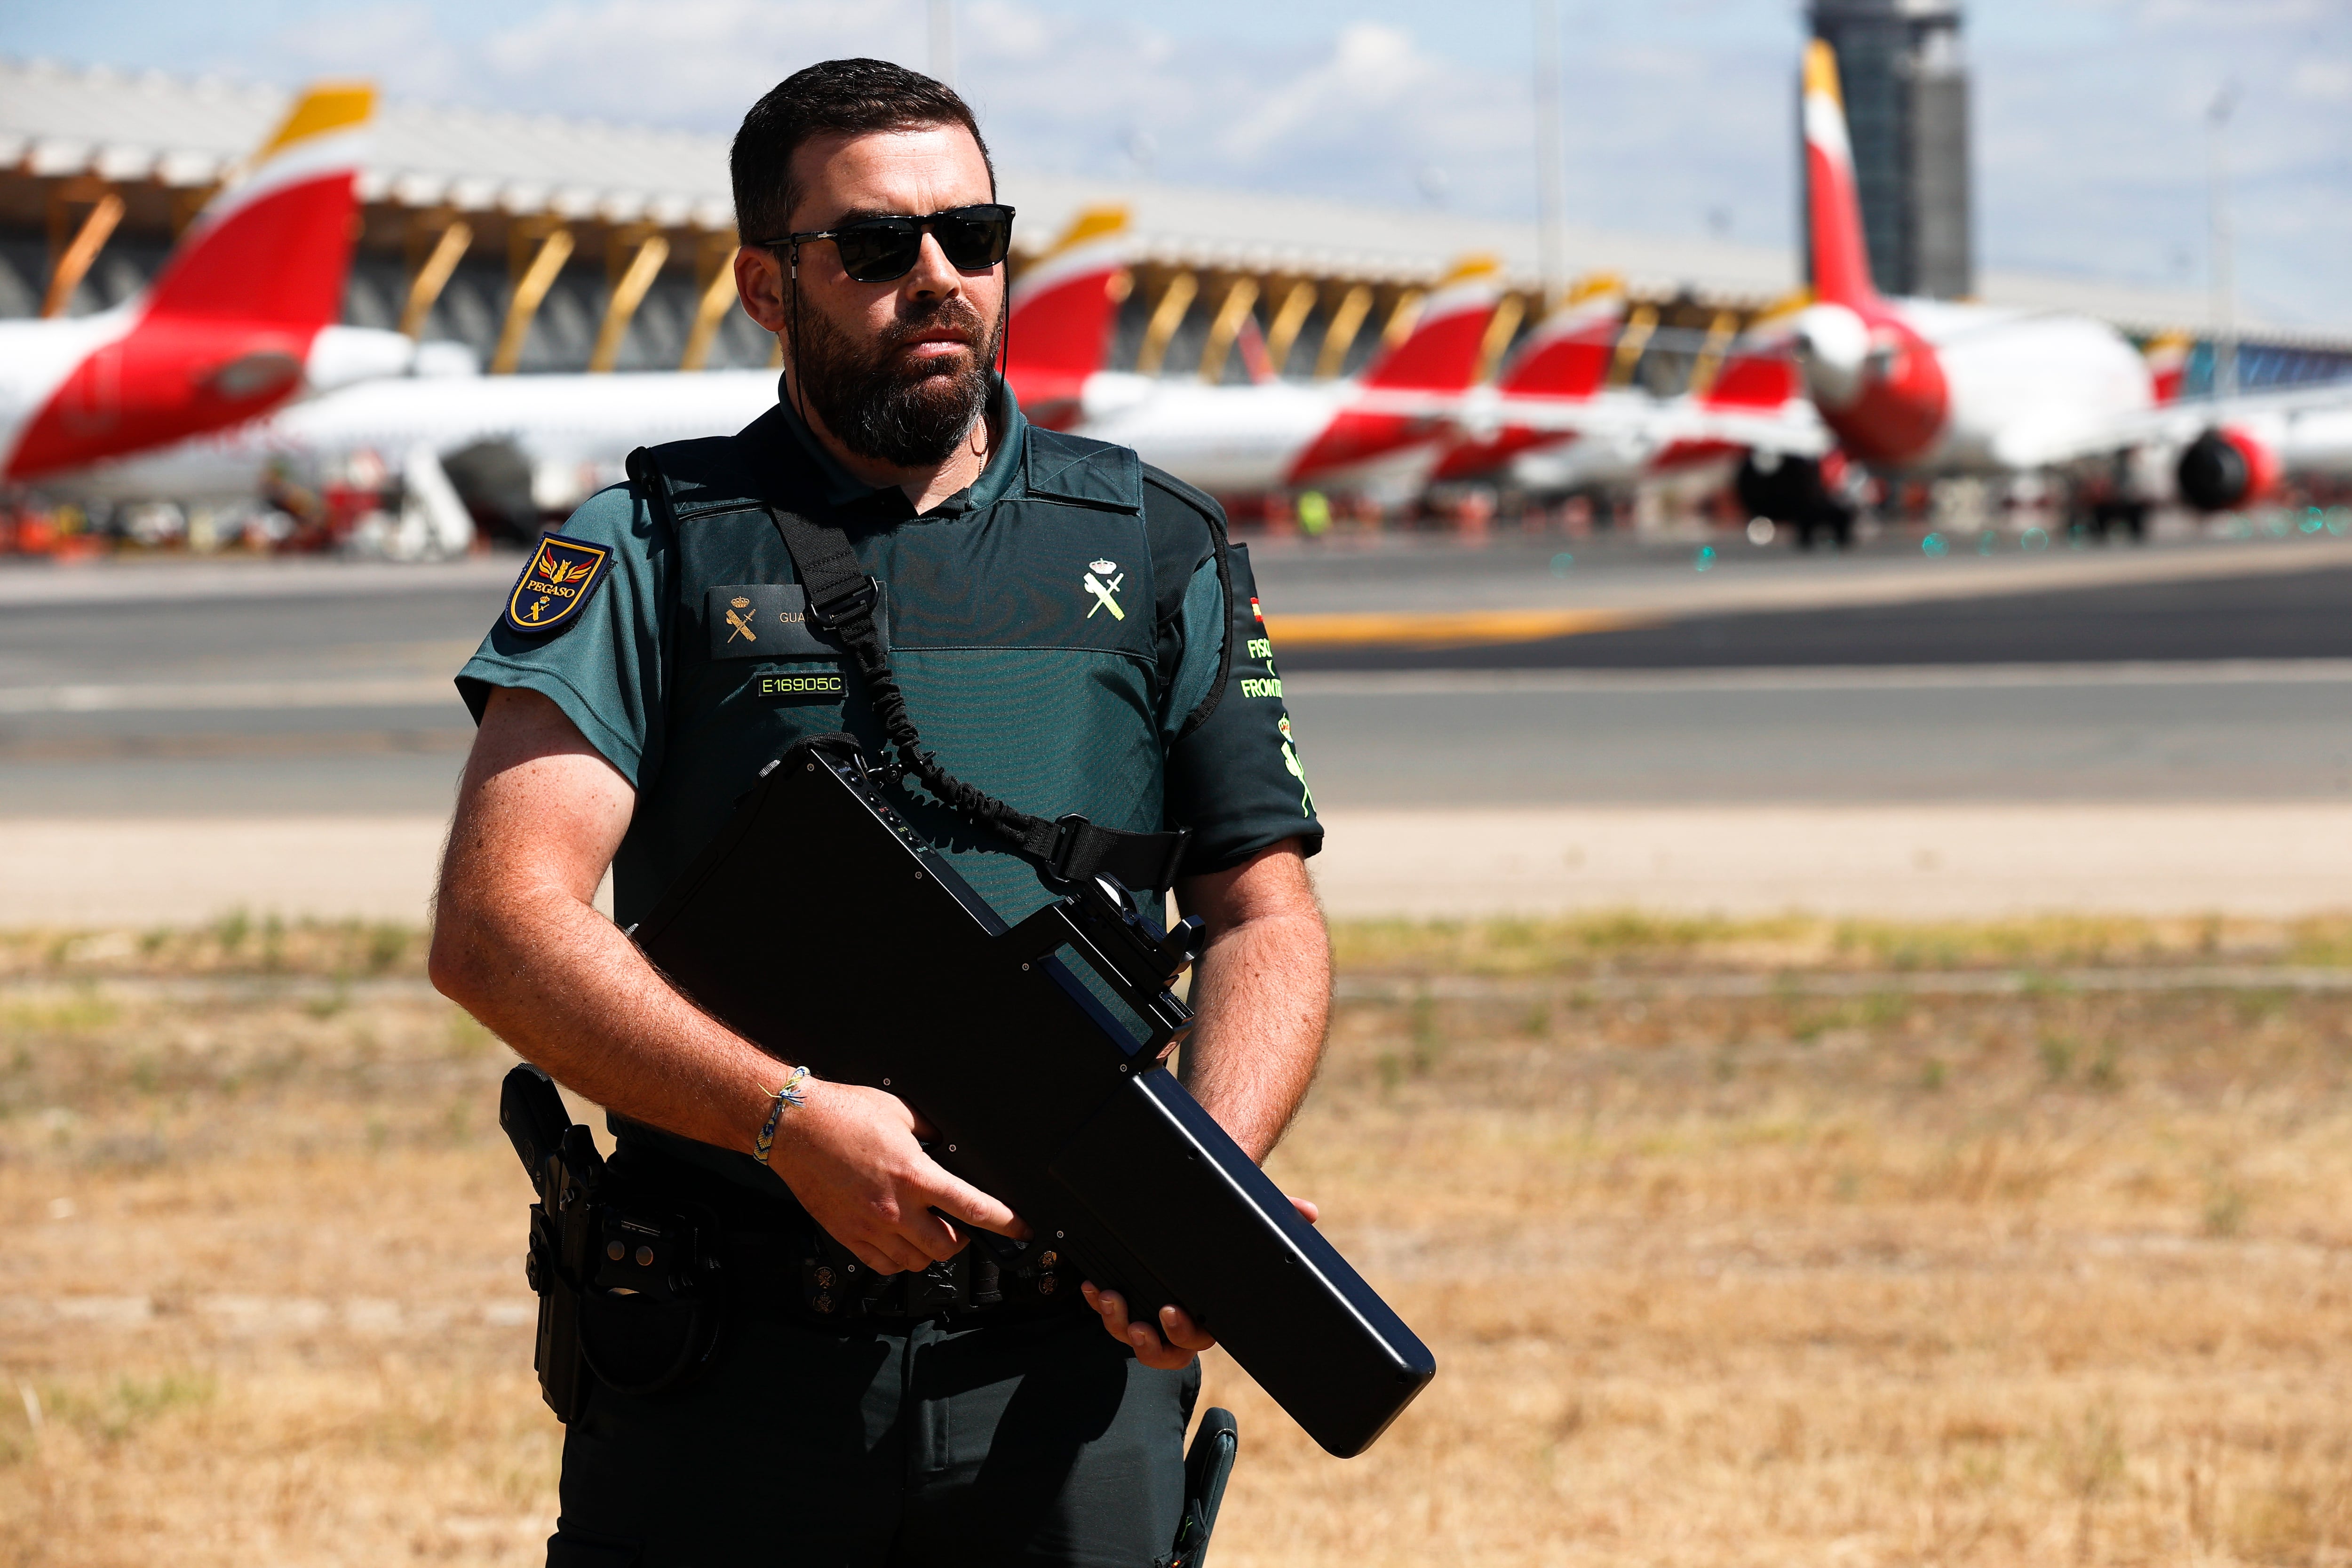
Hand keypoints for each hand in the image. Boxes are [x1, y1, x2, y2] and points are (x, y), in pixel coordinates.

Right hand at [767, 1079, 1026, 1274]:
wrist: (793, 1126)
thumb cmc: (843, 1114)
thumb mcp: (902, 1113)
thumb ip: (932, 1134)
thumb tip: (949, 1147)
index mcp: (915, 1175)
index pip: (974, 1208)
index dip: (1005, 1223)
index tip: (1021, 1230)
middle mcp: (895, 1207)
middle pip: (948, 1247)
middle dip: (964, 1239)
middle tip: (961, 1225)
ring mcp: (869, 1226)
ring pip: (917, 1262)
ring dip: (931, 1252)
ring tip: (929, 1231)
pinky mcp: (847, 1235)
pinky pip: (884, 1266)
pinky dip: (900, 1261)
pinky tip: (901, 1243)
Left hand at [1082, 1196, 1318, 1369]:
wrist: (1184, 1215)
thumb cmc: (1218, 1229)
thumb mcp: (1243, 1221)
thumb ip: (1276, 1216)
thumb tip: (1309, 1212)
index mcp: (1206, 1311)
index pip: (1197, 1337)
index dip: (1182, 1333)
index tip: (1172, 1311)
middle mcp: (1175, 1318)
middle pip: (1162, 1351)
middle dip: (1147, 1342)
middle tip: (1138, 1322)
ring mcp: (1146, 1310)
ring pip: (1130, 1336)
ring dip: (1116, 1323)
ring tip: (1108, 1297)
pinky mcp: (1124, 1297)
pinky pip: (1108, 1313)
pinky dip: (1097, 1302)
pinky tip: (1091, 1283)